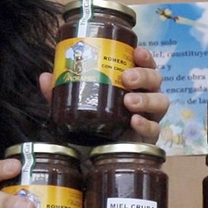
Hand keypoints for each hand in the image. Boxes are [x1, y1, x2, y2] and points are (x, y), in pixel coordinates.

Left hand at [39, 46, 167, 142]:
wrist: (94, 154)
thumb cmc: (91, 123)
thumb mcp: (72, 105)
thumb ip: (60, 92)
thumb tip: (46, 76)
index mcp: (131, 83)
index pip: (145, 64)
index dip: (144, 56)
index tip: (136, 52)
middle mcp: (144, 96)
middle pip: (156, 79)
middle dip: (144, 75)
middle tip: (126, 79)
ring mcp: (149, 116)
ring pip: (161, 101)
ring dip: (147, 99)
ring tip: (130, 102)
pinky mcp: (149, 136)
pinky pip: (154, 128)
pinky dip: (146, 124)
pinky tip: (134, 121)